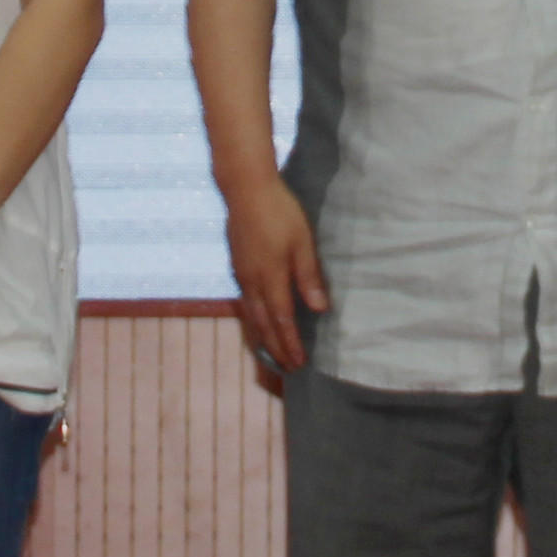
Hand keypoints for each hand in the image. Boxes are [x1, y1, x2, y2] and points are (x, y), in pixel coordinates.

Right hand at [224, 175, 327, 386]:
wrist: (245, 188)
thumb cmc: (279, 211)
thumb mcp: (302, 242)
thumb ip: (309, 277)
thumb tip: (320, 310)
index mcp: (271, 278)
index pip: (282, 321)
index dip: (290, 344)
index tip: (299, 364)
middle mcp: (252, 282)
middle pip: (263, 324)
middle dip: (276, 348)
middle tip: (287, 368)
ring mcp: (241, 273)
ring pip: (251, 315)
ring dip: (262, 337)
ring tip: (271, 353)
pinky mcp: (237, 264)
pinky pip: (245, 302)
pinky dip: (253, 319)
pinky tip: (258, 319)